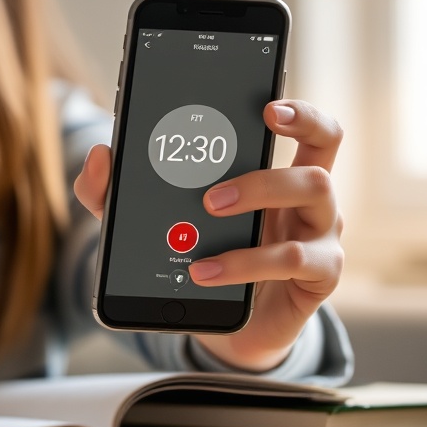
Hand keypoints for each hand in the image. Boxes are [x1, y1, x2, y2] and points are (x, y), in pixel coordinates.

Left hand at [74, 100, 343, 371]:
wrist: (218, 322)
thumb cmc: (196, 254)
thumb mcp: (146, 220)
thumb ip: (113, 190)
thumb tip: (100, 155)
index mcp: (276, 170)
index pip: (307, 125)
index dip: (298, 108)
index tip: (266, 104)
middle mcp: (307, 195)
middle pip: (327, 142)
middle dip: (292, 128)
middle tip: (242, 144)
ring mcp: (320, 231)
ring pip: (315, 190)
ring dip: (256, 192)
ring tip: (209, 206)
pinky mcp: (319, 274)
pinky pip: (294, 258)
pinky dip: (245, 262)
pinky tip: (206, 270)